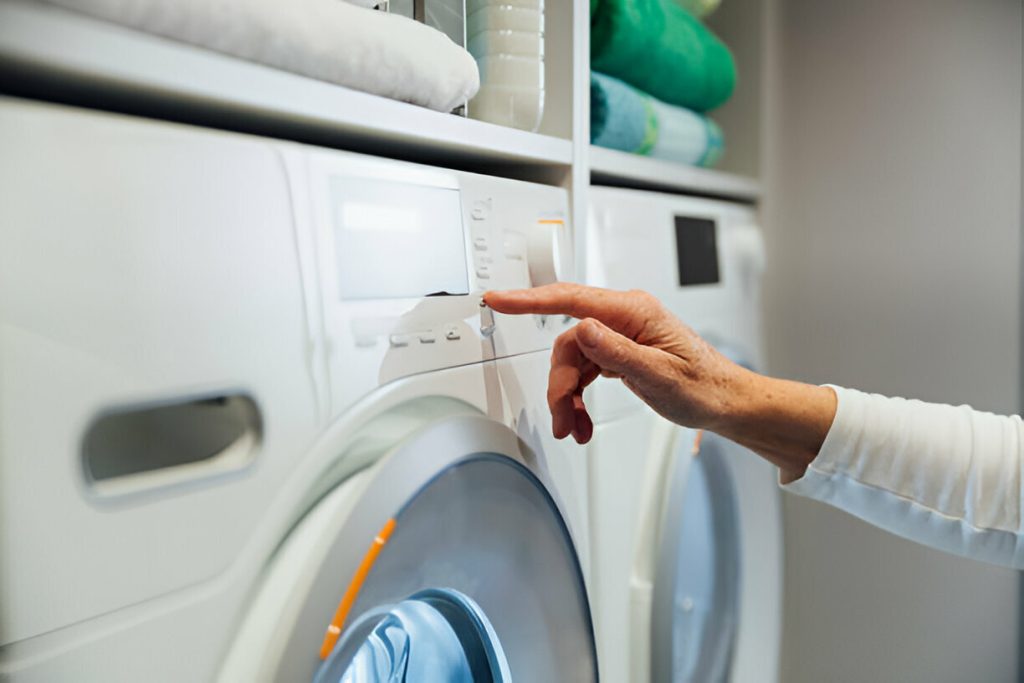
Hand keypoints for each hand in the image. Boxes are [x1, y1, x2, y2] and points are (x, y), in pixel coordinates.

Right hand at [484, 283, 744, 443]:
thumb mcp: (658, 374)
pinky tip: (582, 419)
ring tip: (573, 427)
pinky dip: (579, 396)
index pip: (571, 300)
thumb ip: (617, 353)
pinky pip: (585, 370)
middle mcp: (624, 317)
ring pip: (574, 360)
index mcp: (634, 312)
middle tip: (562, 417)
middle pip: (568, 342)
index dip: (529, 300)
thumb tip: (583, 330)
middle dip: (560, 383)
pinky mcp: (619, 350)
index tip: (499, 299)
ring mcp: (621, 333)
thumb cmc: (703, 386)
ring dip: (568, 396)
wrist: (723, 401)